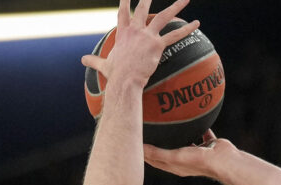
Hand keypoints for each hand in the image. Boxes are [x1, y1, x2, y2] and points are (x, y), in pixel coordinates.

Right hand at [81, 0, 199, 87]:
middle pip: (143, 8)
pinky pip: (176, 35)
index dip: (126, 0)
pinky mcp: (157, 44)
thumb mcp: (102, 64)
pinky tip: (197, 23)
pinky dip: (187, 29)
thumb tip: (83, 60)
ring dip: (176, 6)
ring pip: (164, 16)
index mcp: (123, 32)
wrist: (124, 80)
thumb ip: (93, 60)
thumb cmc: (115, 74)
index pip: (123, 12)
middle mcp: (135, 30)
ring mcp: (147, 35)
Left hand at [144, 130, 235, 176]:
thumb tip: (138, 146)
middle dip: (160, 142)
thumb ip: (156, 152)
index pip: (156, 160)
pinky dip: (198, 126)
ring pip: (185, 141)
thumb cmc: (199, 161)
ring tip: (170, 121)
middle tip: (150, 128)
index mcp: (176, 167)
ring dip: (178, 133)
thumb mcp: (173, 156)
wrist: (225, 161)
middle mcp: (186, 160)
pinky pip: (202, 133)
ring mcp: (198, 152)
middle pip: (169, 149)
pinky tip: (193, 115)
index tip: (135, 141)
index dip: (145, 152)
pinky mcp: (209, 144)